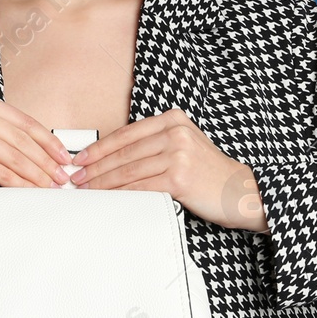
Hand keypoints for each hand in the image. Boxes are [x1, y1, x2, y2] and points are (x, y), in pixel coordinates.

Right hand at [0, 89, 72, 211]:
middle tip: (62, 176)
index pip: (24, 122)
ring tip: (50, 186)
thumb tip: (38, 151)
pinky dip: (19, 184)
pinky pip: (2, 171)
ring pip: (16, 156)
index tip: (62, 156)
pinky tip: (29, 191)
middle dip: (47, 161)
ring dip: (37, 175)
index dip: (48, 141)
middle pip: (23, 140)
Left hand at [69, 108, 268, 231]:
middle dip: (95, 167)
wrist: (241, 192)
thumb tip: (111, 157)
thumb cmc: (208, 174)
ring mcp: (178, 153)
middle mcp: (175, 132)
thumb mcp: (182, 147)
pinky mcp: (179, 177)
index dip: (99, 147)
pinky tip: (107, 199)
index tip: (81, 159)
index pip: (126, 134)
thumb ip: (153, 145)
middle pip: (124, 152)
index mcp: (172, 119)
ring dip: (102, 182)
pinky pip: (140, 187)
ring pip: (128, 170)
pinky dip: (119, 194)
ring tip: (86, 190)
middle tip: (75, 178)